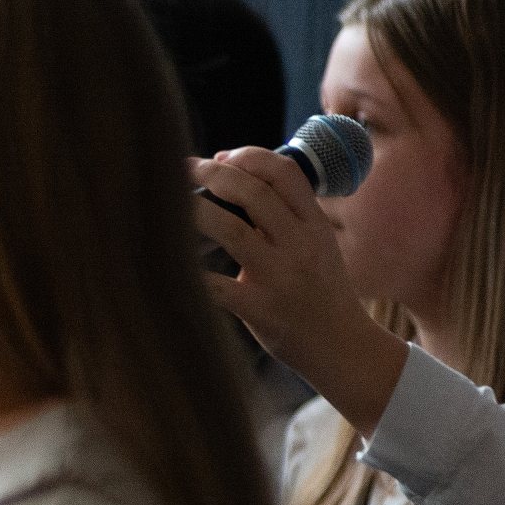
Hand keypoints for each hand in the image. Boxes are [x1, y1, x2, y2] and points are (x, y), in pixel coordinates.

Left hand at [192, 149, 407, 435]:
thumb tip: (232, 177)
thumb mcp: (316, 246)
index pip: (285, 172)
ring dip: (194, 210)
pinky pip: (218, 287)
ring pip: (231, 229)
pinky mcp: (262, 310)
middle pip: (254, 192)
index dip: (249, 156)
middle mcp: (300, 245)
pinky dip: (188, 273)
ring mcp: (281, 278)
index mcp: (314, 226)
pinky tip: (161, 265)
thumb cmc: (319, 292)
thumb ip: (284, 216)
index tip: (220, 156)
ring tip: (168, 203)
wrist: (343, 347)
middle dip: (214, 173)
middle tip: (182, 168)